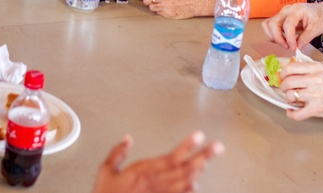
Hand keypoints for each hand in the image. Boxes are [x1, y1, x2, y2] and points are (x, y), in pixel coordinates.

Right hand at [92, 132, 223, 192]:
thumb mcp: (106, 172)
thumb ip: (117, 154)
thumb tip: (127, 139)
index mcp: (143, 172)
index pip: (171, 156)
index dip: (187, 145)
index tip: (199, 136)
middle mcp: (155, 184)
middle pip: (185, 168)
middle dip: (203, 156)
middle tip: (217, 147)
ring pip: (186, 182)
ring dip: (200, 171)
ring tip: (209, 160)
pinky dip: (190, 190)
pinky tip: (196, 185)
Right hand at [262, 3, 322, 50]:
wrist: (318, 12)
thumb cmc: (319, 18)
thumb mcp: (317, 28)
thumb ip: (306, 38)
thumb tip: (297, 47)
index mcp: (297, 10)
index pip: (288, 24)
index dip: (289, 38)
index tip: (293, 48)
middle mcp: (286, 10)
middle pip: (273, 24)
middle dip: (278, 38)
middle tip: (288, 47)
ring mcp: (280, 14)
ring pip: (267, 25)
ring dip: (273, 37)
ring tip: (285, 43)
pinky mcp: (278, 18)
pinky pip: (268, 27)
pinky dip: (272, 35)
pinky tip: (283, 39)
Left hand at [277, 59, 322, 121]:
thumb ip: (316, 66)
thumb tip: (301, 65)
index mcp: (317, 68)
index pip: (291, 68)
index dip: (284, 73)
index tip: (283, 77)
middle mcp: (314, 80)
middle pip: (288, 82)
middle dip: (283, 87)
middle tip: (286, 89)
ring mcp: (315, 95)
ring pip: (290, 96)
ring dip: (289, 99)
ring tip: (293, 99)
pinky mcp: (317, 109)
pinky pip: (297, 114)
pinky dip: (291, 114)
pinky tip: (292, 111)